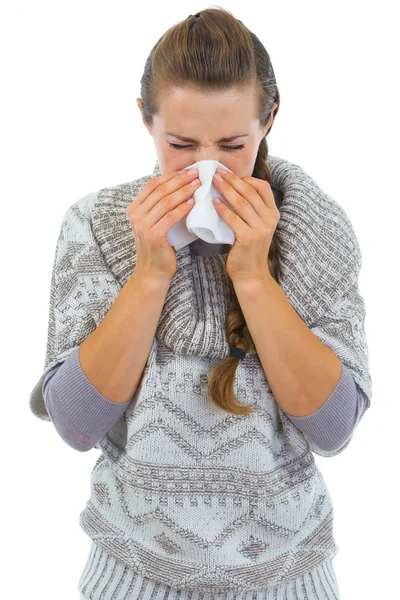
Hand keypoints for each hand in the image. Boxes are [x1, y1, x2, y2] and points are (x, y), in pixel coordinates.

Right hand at [126, 169, 199, 279]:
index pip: (152, 185)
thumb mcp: (154, 223)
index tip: (187, 170)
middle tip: (196, 174)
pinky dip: (182, 208)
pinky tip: (193, 202)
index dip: (171, 176)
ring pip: (166, 201)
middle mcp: (135, 215)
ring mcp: (142, 226)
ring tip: (198, 185)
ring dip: (184, 191)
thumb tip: (178, 185)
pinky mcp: (153, 236)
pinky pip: (170, 217)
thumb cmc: (158, 246)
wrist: (152, 271)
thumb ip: (159, 207)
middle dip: (180, 180)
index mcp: (134, 209)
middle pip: (160, 190)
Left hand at [211, 167, 279, 282]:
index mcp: (273, 213)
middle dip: (232, 180)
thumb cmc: (249, 249)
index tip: (230, 175)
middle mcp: (269, 219)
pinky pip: (233, 218)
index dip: (246, 179)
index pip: (263, 187)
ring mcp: (260, 229)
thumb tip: (232, 188)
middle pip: (250, 192)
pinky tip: (214, 202)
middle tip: (217, 172)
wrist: (251, 273)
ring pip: (241, 202)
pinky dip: (223, 208)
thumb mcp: (256, 226)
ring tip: (213, 182)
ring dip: (226, 189)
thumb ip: (251, 210)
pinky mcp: (248, 238)